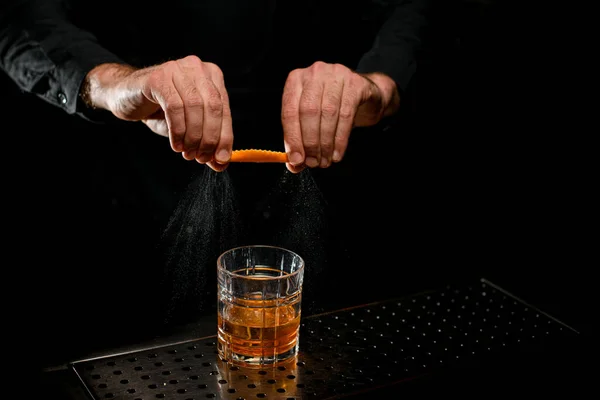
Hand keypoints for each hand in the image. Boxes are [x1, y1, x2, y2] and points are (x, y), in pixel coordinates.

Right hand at [83, 56, 232, 171]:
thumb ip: (207, 142)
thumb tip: (222, 163)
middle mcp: (197, 67)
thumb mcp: (188, 127)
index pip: (224, 109)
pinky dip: (178, 130)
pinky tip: (176, 144)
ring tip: (187, 153)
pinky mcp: (158, 77)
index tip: (221, 160)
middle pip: (213, 106)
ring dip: (193, 136)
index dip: (225, 137)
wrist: (125, 95)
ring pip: (194, 106)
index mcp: (212, 75)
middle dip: (209, 138)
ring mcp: (177, 68)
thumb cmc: (161, 110)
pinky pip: (174, 107)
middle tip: (201, 158)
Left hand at [281, 61, 399, 172]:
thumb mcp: (312, 121)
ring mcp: (336, 74)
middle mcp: (315, 73)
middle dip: (310, 142)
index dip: (292, 138)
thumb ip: (300, 140)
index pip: (289, 111)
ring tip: (325, 161)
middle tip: (313, 163)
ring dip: (326, 143)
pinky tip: (337, 153)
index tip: (296, 159)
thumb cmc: (332, 107)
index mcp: (296, 80)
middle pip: (308, 112)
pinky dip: (340, 139)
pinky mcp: (355, 83)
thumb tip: (293, 164)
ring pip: (328, 114)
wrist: (364, 94)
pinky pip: (346, 115)